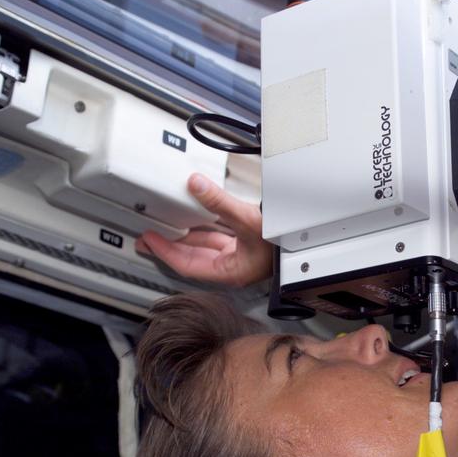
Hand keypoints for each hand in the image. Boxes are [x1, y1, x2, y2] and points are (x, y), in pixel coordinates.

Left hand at [136, 173, 272, 286]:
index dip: (165, 252)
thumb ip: (220, 203)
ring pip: (204, 247)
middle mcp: (231, 266)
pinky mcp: (246, 245)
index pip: (186, 265)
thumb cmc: (285, 246)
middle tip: (147, 237)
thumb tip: (195, 185)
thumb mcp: (249, 222)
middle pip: (191, 257)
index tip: (149, 240)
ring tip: (166, 226)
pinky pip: (217, 237)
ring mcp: (239, 256)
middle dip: (169, 246)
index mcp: (229, 271)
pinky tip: (196, 218)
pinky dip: (204, 228)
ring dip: (185, 236)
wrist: (310, 243)